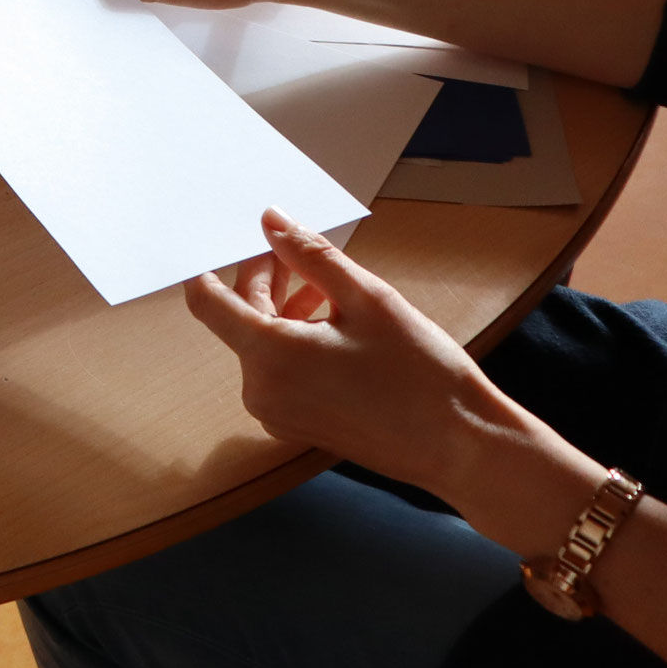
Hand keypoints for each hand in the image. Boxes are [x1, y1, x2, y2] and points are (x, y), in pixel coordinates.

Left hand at [184, 208, 512, 495]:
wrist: (460, 446)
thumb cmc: (421, 374)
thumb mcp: (367, 298)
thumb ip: (311, 255)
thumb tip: (272, 221)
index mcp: (269, 355)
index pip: (207, 301)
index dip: (213, 265)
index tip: (235, 241)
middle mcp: (260, 389)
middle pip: (238, 320)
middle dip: (262, 281)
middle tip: (294, 250)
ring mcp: (275, 413)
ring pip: (259, 345)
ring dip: (281, 310)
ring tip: (322, 286)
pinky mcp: (295, 425)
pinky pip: (277, 372)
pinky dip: (292, 342)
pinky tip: (329, 325)